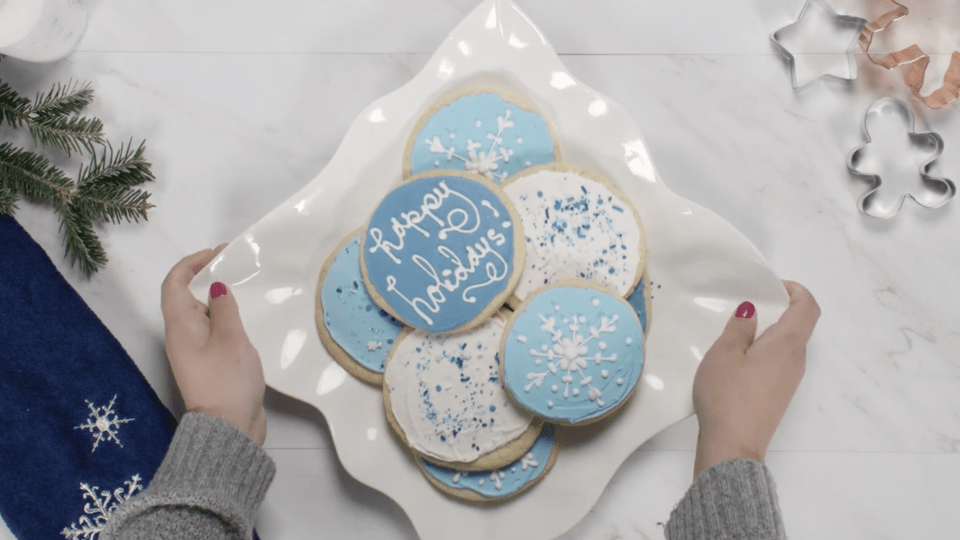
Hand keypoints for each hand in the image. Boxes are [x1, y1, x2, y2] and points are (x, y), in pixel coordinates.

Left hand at [160, 244, 266, 444]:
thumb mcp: (231, 338)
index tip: (217, 253)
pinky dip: (226, 318)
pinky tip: (247, 319)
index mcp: (180, 326)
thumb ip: (224, 308)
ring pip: (201, 315)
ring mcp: (194, 352)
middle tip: (235, 266)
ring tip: (244, 288)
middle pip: (187, 297)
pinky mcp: (208, 364)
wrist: (228, 428)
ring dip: (218, 298)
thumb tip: (216, 287)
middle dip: (208, 277)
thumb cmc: (227, 380)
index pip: (175, 283)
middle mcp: (181, 337)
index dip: (192, 263)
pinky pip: (213, 331)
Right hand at [692, 280, 819, 477]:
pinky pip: (779, 361)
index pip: (808, 307)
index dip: (795, 290)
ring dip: (769, 331)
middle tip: (745, 306)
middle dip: (777, 309)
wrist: (732, 445)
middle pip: (799, 325)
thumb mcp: (724, 353)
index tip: (770, 286)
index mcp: (788, 344)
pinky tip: (738, 358)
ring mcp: (790, 379)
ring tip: (736, 331)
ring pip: (788, 345)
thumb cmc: (728, 395)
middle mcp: (797, 360)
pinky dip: (765, 350)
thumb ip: (739, 328)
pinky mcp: (779, 394)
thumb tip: (752, 311)